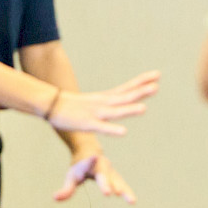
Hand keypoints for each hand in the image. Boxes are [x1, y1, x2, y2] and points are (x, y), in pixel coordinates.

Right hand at [45, 70, 159, 136]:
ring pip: (115, 111)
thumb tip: (121, 99)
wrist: (50, 104)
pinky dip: (112, 129)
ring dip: (129, 110)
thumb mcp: (93, 102)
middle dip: (141, 91)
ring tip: (144, 109)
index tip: (157, 75)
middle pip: (125, 96)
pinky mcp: (87, 123)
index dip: (142, 81)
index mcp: (105, 97)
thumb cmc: (72, 105)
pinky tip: (123, 131)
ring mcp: (95, 112)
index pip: (127, 87)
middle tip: (157, 84)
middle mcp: (103, 102)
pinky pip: (101, 127)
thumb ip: (108, 102)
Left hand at [54, 152, 137, 203]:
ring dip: (122, 189)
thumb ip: (66, 188)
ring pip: (117, 179)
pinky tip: (132, 201)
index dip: (91, 161)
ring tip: (129, 199)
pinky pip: (122, 185)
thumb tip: (55, 198)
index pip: (88, 162)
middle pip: (104, 173)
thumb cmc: (79, 167)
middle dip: (106, 182)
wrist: (91, 152)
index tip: (94, 157)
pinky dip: (127, 192)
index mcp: (88, 163)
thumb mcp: (72, 176)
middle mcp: (101, 165)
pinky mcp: (116, 177)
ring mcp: (110, 171)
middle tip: (109, 192)